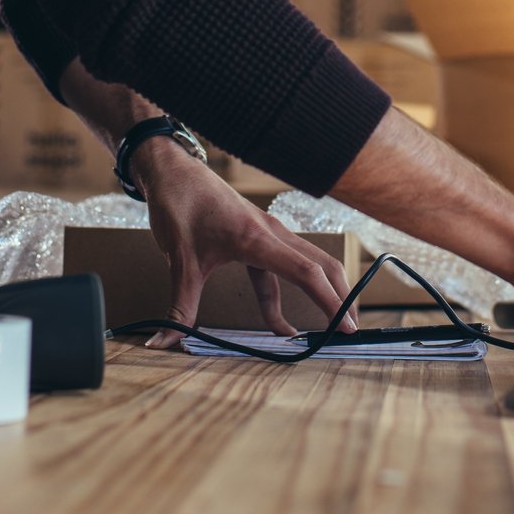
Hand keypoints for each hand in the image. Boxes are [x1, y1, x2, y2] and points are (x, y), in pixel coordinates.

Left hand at [129, 142, 359, 348]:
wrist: (172, 171)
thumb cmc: (179, 206)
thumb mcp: (179, 261)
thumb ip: (179, 306)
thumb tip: (165, 342)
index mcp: (256, 239)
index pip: (306, 273)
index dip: (330, 301)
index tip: (344, 328)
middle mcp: (270, 234)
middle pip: (321, 266)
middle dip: (339, 298)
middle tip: (348, 332)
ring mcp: (267, 233)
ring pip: (306, 265)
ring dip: (319, 294)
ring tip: (324, 327)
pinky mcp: (258, 235)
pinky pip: (282, 267)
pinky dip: (287, 293)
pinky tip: (278, 321)